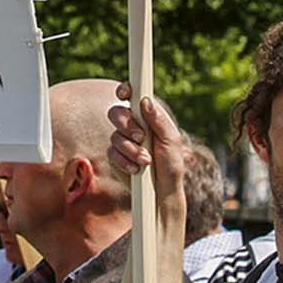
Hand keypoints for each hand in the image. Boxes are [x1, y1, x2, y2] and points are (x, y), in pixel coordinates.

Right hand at [107, 83, 185, 206]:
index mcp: (146, 117)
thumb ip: (159, 120)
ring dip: (131, 149)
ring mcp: (122, 141)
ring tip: (146, 161)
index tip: (125, 94)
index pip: (131, 97)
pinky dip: (124, 161)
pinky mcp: (115, 157)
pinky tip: (136, 169)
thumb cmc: (171, 164)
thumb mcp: (171, 141)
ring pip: (114, 136)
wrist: (163, 192)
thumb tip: (145, 100)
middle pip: (116, 113)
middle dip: (126, 125)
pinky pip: (111, 153)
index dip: (125, 90)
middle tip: (140, 136)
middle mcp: (132, 126)